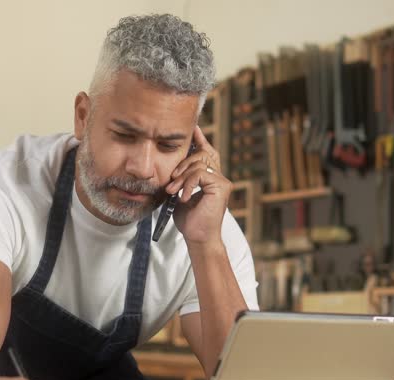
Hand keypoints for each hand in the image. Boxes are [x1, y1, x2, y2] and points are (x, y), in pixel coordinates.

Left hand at [166, 126, 231, 245]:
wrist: (198, 237)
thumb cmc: (189, 220)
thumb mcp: (180, 193)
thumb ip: (180, 179)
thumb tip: (170, 165)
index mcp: (210, 177)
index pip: (206, 152)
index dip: (200, 138)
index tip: (192, 127)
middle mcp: (219, 177)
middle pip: (200, 154)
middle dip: (182, 164)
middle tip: (171, 182)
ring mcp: (222, 181)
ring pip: (198, 163)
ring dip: (181, 177)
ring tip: (172, 192)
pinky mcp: (222, 186)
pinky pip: (200, 174)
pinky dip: (187, 184)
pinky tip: (183, 197)